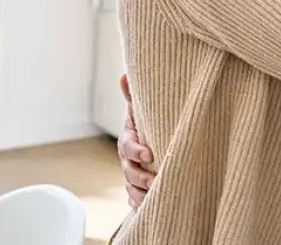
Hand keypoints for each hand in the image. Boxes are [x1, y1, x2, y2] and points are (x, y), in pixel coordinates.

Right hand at [117, 73, 154, 209]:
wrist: (148, 147)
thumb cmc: (147, 125)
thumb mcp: (141, 111)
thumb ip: (134, 96)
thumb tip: (124, 75)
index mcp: (129, 140)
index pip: (128, 147)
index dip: (137, 151)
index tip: (150, 154)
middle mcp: (127, 161)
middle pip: (129, 172)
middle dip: (141, 177)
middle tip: (155, 180)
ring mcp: (131, 177)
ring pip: (132, 189)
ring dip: (142, 194)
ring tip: (156, 195)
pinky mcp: (137, 191)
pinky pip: (135, 202)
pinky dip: (142, 205)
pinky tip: (153, 206)